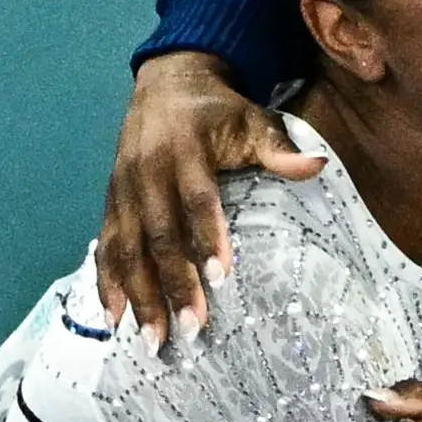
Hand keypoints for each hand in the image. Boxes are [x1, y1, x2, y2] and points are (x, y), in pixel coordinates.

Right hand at [98, 51, 323, 349]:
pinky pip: (105, 245)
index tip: (220, 277)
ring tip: (153, 339)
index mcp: (184, 148)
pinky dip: (107, 282)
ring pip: (127, 247)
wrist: (166, 82)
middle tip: (191, 329)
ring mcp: (123, 187)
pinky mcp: (111, 200)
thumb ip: (279, 146)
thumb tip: (316, 165)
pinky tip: (115, 318)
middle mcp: (147, 169)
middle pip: (158, 233)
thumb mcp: (252, 118)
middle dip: (173, 283)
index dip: (206, 237)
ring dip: (138, 295)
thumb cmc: (219, 110)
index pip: (196, 198)